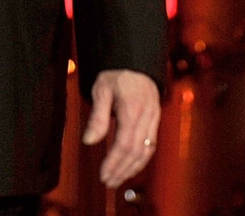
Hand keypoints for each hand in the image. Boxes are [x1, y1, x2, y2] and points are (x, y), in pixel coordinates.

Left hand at [81, 69, 159, 187]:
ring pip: (147, 151)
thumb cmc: (117, 74)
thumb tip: (89, 141)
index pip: (125, 143)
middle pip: (137, 151)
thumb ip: (97, 117)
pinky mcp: (155, 121)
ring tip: (117, 179)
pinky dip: (141, 160)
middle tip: (108, 181)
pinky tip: (130, 167)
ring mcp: (154, 119)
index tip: (103, 174)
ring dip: (132, 168)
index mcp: (133, 109)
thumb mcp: (101, 90)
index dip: (114, 162)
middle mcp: (147, 116)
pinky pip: (151, 145)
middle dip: (122, 169)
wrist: (136, 62)